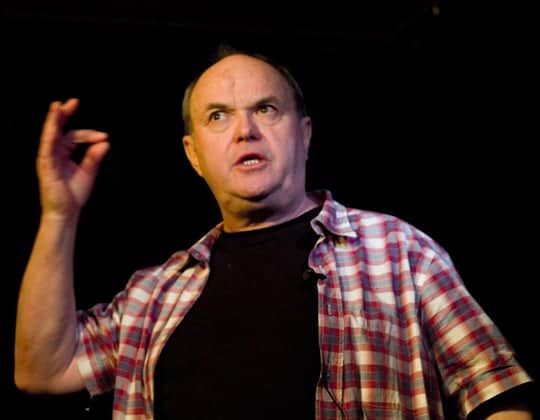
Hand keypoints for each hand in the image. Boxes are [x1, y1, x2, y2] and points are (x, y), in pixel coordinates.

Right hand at [36, 98, 109, 218]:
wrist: (66, 212)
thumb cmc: (75, 194)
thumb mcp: (89, 172)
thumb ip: (95, 157)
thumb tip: (105, 142)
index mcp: (63, 153)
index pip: (74, 136)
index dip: (89, 134)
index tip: (104, 137)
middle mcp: (54, 153)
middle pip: (58, 130)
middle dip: (64, 115)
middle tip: (73, 101)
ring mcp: (48, 159)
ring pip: (50, 135)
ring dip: (53, 120)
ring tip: (58, 106)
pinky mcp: (45, 166)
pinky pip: (46, 147)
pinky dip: (50, 135)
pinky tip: (53, 125)